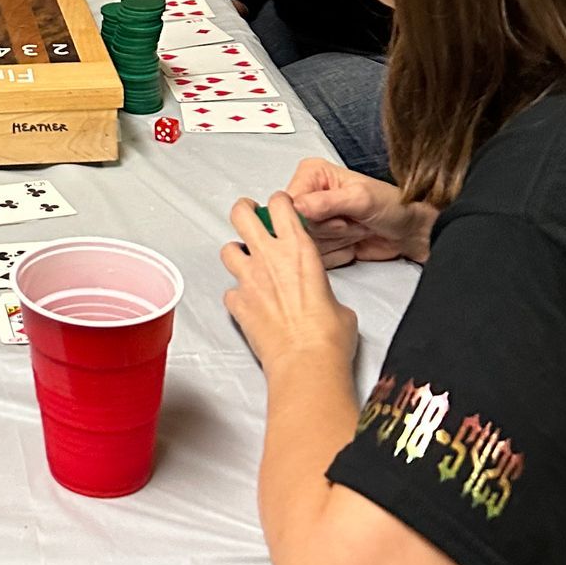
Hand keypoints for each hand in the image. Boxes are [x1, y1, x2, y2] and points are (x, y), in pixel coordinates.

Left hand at [220, 192, 357, 371]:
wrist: (306, 362)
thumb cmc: (327, 336)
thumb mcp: (338, 302)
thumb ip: (322, 289)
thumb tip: (322, 299)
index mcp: (299, 249)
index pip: (280, 205)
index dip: (278, 202)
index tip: (280, 207)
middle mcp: (269, 257)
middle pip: (242, 214)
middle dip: (244, 210)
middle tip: (249, 214)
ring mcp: (248, 279)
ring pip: (228, 249)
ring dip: (236, 252)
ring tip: (246, 261)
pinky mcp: (237, 303)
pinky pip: (229, 291)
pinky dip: (236, 295)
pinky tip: (248, 302)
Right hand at [286, 155, 432, 266]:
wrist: (411, 232)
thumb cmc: (393, 206)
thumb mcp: (362, 199)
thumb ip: (328, 202)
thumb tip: (297, 206)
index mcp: (312, 174)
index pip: (288, 203)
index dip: (310, 217)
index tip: (335, 217)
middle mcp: (309, 195)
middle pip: (296, 226)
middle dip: (328, 231)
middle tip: (351, 222)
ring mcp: (314, 220)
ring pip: (305, 243)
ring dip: (335, 243)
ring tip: (355, 229)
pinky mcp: (321, 241)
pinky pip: (316, 257)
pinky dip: (337, 255)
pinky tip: (353, 243)